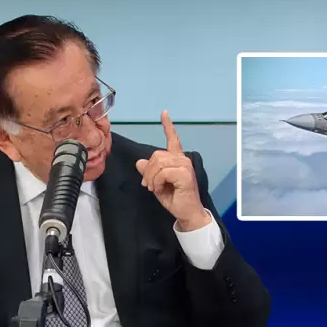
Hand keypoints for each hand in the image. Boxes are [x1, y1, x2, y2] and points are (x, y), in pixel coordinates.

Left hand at [135, 110, 210, 230]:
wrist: (187, 213)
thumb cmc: (175, 199)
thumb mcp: (157, 184)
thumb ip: (149, 172)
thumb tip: (139, 162)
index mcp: (177, 160)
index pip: (173, 139)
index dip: (168, 126)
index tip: (164, 113)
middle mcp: (182, 159)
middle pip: (156, 155)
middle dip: (148, 172)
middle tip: (148, 185)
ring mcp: (185, 165)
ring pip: (158, 163)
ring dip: (152, 178)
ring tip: (155, 188)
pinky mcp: (185, 173)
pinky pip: (162, 172)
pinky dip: (157, 182)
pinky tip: (160, 189)